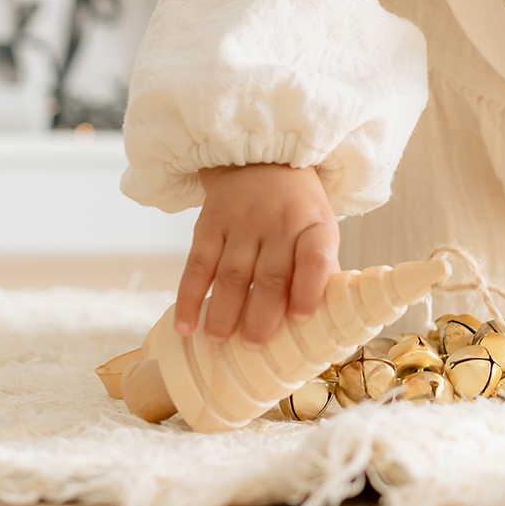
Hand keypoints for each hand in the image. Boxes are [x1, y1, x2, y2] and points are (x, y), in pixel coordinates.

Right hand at [173, 162, 339, 348]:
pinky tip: (185, 325)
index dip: (309, 290)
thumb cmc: (297, 211)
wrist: (262, 159)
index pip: (315, 258)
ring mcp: (243, 221)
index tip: (299, 320)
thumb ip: (318, 272)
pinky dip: (188, 297)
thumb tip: (318, 327)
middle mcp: (280, 222)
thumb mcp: (319, 229)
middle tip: (252, 346)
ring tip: (218, 340)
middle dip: (261, 317)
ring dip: (223, 312)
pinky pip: (197, 265)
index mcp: (314, 225)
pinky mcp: (210, 222)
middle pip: (271, 276)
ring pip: (232, 274)